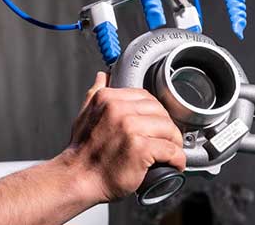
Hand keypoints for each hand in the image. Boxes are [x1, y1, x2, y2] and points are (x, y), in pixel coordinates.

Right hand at [64, 71, 186, 202]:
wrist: (77, 178)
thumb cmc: (82, 152)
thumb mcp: (84, 115)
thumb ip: (95, 93)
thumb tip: (103, 76)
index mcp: (107, 98)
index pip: (145, 96)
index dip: (155, 112)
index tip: (157, 125)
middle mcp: (119, 109)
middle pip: (160, 111)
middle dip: (167, 127)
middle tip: (167, 141)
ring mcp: (130, 128)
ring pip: (169, 129)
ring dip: (175, 143)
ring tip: (171, 153)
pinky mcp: (140, 148)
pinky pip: (171, 150)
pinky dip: (177, 159)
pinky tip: (173, 164)